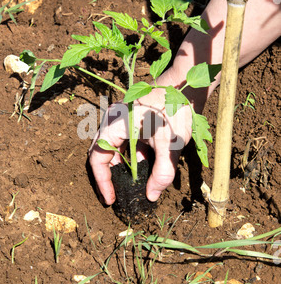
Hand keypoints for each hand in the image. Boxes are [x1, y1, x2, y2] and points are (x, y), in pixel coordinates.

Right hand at [88, 82, 192, 204]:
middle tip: (116, 195)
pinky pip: (125, 142)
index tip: (110, 199)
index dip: (102, 181)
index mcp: (115, 125)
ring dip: (121, 167)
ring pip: (113, 148)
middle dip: (109, 176)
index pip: (98, 158)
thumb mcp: (171, 145)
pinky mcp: (131, 119)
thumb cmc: (176, 109)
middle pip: (102, 153)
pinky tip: (143, 168)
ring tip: (130, 185)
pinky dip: (131, 157)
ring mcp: (121, 119)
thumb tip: (151, 196)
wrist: (186, 85)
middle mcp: (113, 121)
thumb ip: (161, 173)